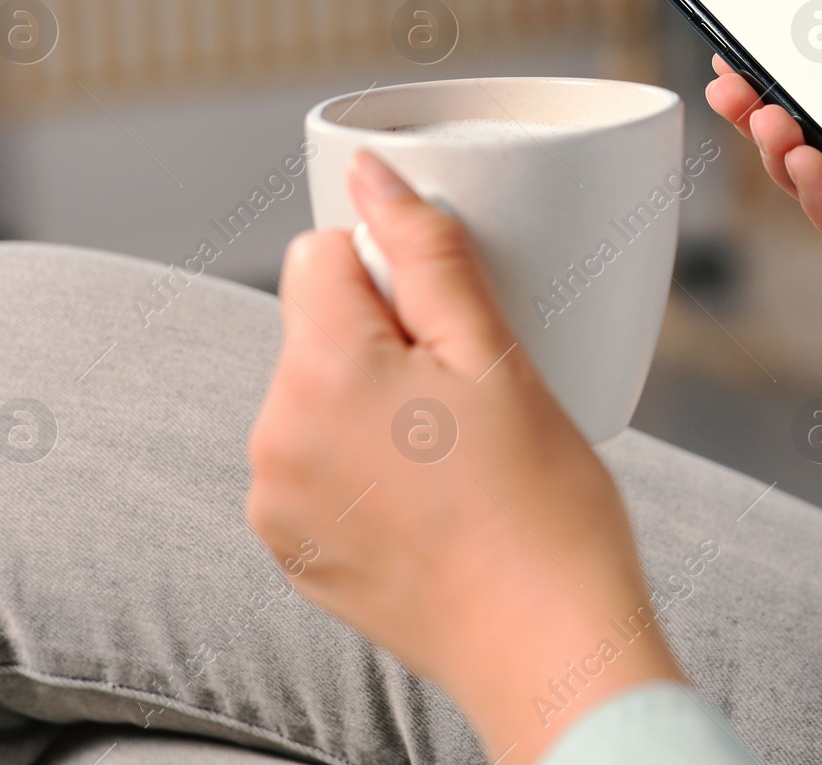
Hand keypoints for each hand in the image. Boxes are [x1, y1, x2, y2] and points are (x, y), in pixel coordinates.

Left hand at [246, 152, 683, 763]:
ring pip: (316, 394)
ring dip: (370, 399)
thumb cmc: (541, 508)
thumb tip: (370, 174)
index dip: (392, 272)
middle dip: (383, 337)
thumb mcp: (494, 355)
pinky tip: (428, 496)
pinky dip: (360, 462)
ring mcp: (278, 502)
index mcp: (319, 374)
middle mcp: (274, 437)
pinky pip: (315, 463)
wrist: (547, 647)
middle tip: (467, 396)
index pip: (320, 256)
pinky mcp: (293, 550)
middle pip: (316, 327)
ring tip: (453, 453)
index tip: (449, 323)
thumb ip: (424, 250)